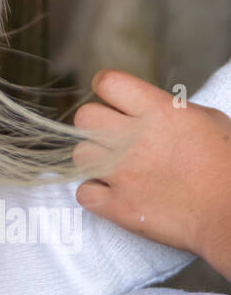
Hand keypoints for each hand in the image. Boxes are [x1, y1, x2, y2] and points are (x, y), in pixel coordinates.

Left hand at [75, 70, 230, 275]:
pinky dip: (94, 194)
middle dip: (95, 125)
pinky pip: (83, 193)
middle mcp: (133, 139)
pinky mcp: (116, 205)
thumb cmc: (226, 164)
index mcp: (159, 111)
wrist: (228, 210)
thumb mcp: (207, 120)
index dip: (106, 88)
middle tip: (111, 137)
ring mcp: (121, 173)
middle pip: (85, 118)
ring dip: (93, 159)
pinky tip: (112, 192)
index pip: (109, 83)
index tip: (111, 98)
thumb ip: (170, 111)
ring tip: (114, 166)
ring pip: (79, 155)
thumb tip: (149, 110)